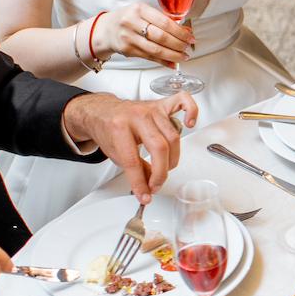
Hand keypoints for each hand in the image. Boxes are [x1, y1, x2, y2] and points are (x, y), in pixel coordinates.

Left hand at [62, 92, 197, 202]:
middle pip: (159, 148)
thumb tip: (148, 187)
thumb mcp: (115, 154)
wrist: (103, 112)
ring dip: (173, 158)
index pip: (134, 161)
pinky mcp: (161, 105)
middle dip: (160, 173)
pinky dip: (192, 111)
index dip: (140, 182)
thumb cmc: (109, 130)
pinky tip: (190, 124)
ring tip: (166, 167)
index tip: (145, 194)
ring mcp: (152, 109)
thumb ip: (136, 170)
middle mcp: (138, 116)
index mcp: (119, 127)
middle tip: (156, 184)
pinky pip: (183, 101)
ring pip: (173, 136)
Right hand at [98, 0, 193, 66]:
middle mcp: (132, 23)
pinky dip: (163, 61)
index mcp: (139, 9)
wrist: (106, 29)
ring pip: (156, 49)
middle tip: (188, 47)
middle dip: (178, 44)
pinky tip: (173, 63)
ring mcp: (128, 38)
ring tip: (184, 57)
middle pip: (161, 37)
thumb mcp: (143, 12)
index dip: (180, 32)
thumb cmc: (129, 18)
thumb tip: (186, 30)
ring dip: (173, 55)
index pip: (164, 22)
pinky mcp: (127, 50)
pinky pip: (149, 57)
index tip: (190, 37)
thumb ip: (163, 19)